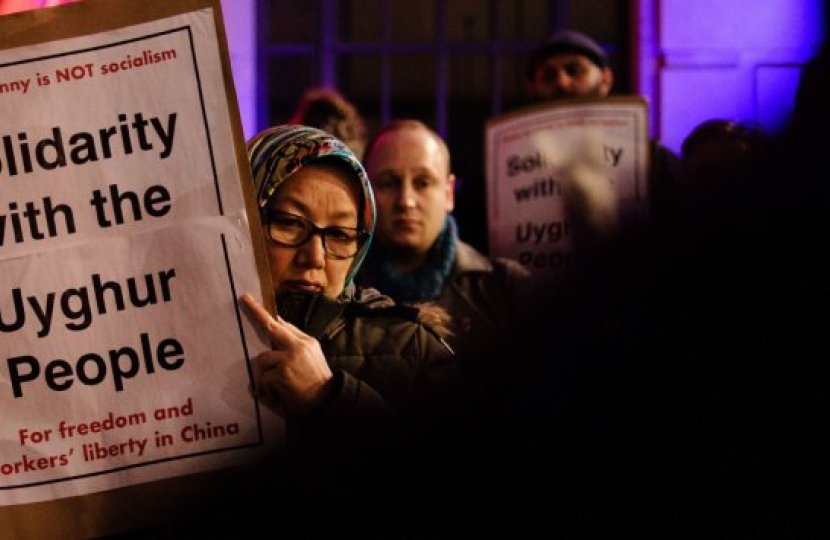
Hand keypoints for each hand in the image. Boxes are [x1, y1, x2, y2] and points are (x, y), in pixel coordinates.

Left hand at [240, 293, 333, 413]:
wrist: (326, 401)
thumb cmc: (316, 381)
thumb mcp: (312, 356)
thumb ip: (295, 343)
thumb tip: (277, 326)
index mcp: (306, 341)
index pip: (283, 324)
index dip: (265, 313)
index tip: (250, 300)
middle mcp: (298, 346)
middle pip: (271, 327)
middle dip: (256, 312)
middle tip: (244, 299)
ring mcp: (289, 359)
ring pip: (263, 359)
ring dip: (266, 374)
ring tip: (278, 385)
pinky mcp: (281, 374)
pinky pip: (264, 378)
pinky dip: (267, 389)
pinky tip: (279, 394)